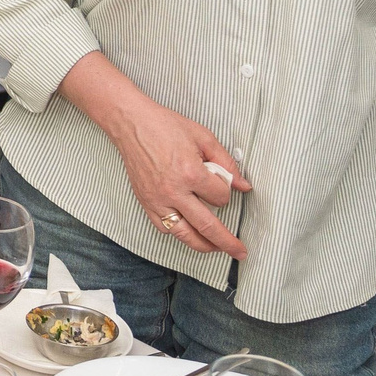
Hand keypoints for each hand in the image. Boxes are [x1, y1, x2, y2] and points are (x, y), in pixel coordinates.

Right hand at [101, 92, 252, 259]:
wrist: (132, 123)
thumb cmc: (165, 126)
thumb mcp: (203, 137)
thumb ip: (226, 163)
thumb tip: (243, 185)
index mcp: (191, 173)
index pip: (221, 197)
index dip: (227, 192)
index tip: (223, 184)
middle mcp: (174, 192)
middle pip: (207, 226)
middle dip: (227, 241)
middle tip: (240, 252)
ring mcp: (158, 200)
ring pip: (185, 234)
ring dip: (204, 246)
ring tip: (217, 249)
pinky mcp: (146, 202)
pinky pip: (164, 228)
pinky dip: (178, 233)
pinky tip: (187, 231)